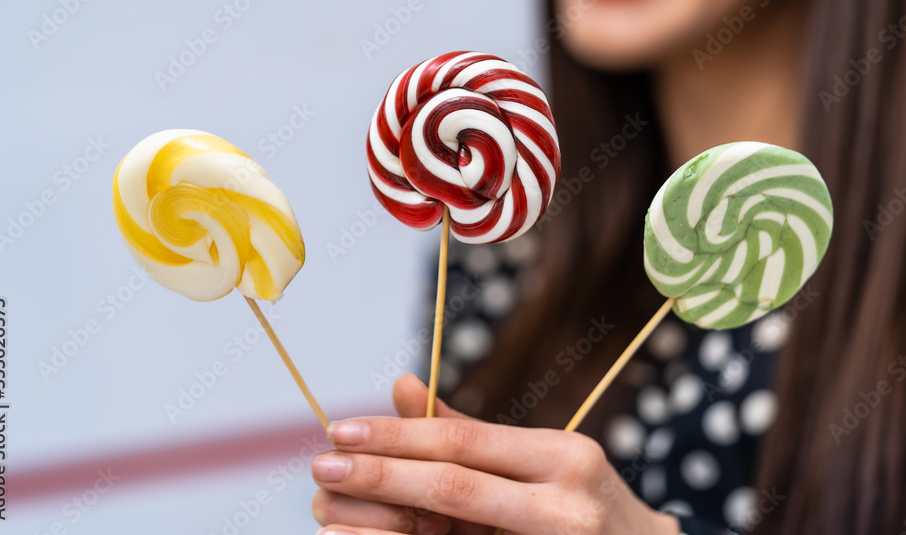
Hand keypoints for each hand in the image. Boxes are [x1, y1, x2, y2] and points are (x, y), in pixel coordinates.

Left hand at [311, 374, 678, 534]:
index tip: (339, 430)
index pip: (465, 440)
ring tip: (332, 513)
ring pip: (457, 527)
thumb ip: (469, 434)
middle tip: (322, 467)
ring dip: (386, 524)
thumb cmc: (583, 505)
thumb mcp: (540, 461)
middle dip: (381, 477)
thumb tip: (403, 384)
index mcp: (563, 455)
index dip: (397, 434)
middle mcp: (567, 501)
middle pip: (455, 485)